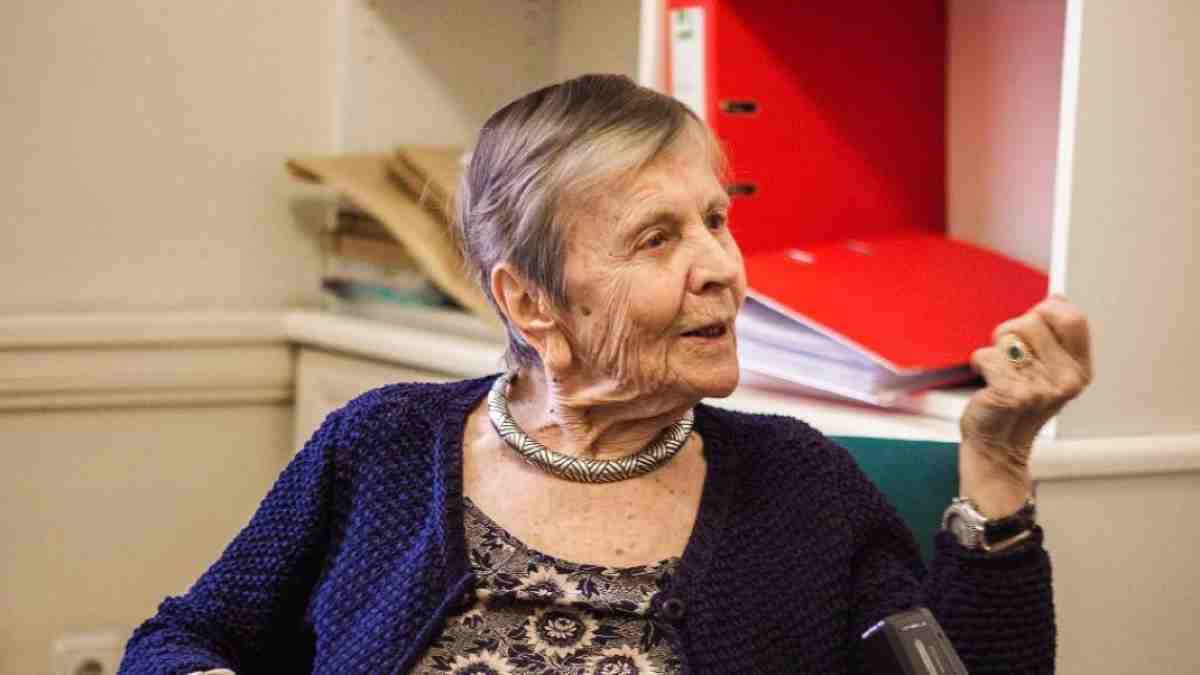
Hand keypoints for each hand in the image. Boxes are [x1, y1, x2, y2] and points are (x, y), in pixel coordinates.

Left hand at [958, 294, 1093, 515]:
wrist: (999, 444)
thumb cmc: (1019, 402)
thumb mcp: (1049, 368)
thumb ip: (1055, 335)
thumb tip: (1057, 298)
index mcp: (1080, 368)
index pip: (1072, 317)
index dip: (1045, 312)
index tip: (1033, 330)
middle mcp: (1067, 379)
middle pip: (1032, 320)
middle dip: (1011, 332)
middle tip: (1011, 359)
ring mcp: (1041, 388)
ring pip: (1007, 335)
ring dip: (995, 349)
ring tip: (1000, 372)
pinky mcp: (1012, 393)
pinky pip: (987, 356)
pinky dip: (980, 364)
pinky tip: (988, 383)